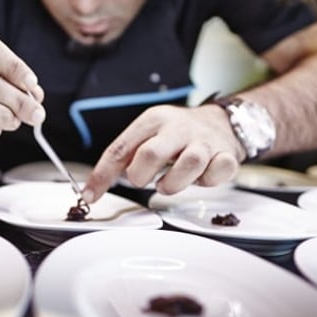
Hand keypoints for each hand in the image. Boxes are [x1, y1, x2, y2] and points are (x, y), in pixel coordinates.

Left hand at [82, 103, 241, 202]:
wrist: (222, 122)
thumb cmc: (178, 135)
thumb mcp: (149, 134)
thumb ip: (124, 157)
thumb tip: (93, 188)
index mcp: (153, 120)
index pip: (120, 148)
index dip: (102, 175)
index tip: (91, 196)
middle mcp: (178, 128)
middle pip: (151, 153)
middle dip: (140, 175)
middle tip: (142, 181)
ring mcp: (204, 141)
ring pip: (189, 163)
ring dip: (173, 183)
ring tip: (168, 184)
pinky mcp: (226, 155)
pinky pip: (218, 171)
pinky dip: (208, 181)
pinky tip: (202, 177)